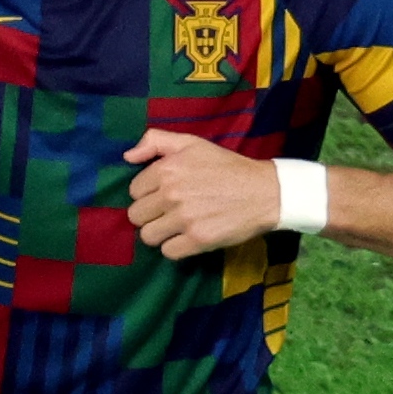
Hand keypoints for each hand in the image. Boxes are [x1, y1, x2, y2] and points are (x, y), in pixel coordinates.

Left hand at [121, 130, 280, 260]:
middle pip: (136, 216)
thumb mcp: (192, 143)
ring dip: (160, 233)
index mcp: (167, 168)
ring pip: (148, 236)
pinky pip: (168, 252)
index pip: (134, 191)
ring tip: (177, 226)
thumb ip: (155, 141)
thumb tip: (127, 156)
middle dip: (150, 215)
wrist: (265, 192)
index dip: (148, 194)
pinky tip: (188, 237)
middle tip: (169, 212)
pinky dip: (175, 247)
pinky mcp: (198, 240)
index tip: (164, 194)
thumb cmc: (227, 166)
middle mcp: (172, 193)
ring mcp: (184, 218)